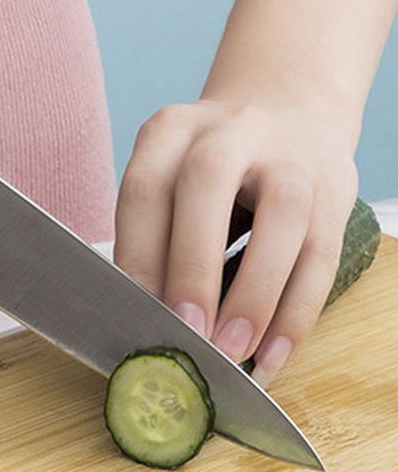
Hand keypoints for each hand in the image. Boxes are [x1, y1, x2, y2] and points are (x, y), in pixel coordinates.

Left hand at [114, 99, 358, 384]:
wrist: (289, 117)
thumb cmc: (207, 182)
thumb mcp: (169, 190)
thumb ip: (154, 246)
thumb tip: (145, 329)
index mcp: (170, 132)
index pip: (145, 190)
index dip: (139, 257)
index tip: (137, 317)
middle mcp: (230, 131)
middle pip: (208, 186)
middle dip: (193, 268)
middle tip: (187, 333)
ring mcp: (290, 154)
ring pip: (283, 216)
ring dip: (255, 295)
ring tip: (233, 352)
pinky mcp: (335, 189)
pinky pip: (321, 254)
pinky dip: (296, 313)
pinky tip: (274, 355)